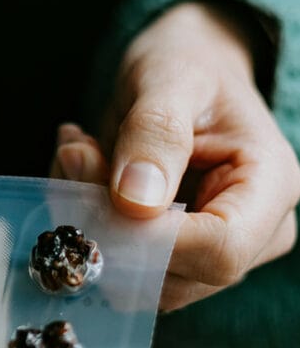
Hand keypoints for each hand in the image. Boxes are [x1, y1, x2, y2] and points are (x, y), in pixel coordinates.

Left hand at [51, 1, 299, 309]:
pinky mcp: (171, 262)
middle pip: (173, 277)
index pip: (219, 251)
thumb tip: (134, 204)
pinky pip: (117, 269)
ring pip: (135, 281)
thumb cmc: (188, 66)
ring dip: (88, 222)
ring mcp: (211, 255)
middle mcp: (251, 236)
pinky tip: (83, 174)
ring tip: (82, 155)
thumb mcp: (169, 80)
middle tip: (77, 153)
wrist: (186, 71)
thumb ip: (154, 135)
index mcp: (269, 189)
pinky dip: (85, 225)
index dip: (152, 240)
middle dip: (108, 225)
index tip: (104, 190)